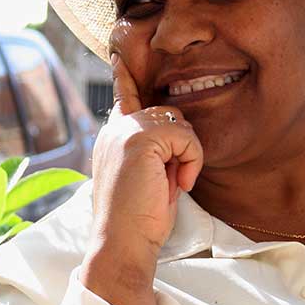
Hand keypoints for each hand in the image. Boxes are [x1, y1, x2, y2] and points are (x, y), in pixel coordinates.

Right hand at [80, 53, 203, 304]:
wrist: (123, 244)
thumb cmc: (139, 220)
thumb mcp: (148, 177)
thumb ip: (156, 150)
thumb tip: (180, 131)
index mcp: (112, 136)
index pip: (129, 94)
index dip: (137, 86)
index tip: (122, 59)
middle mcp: (114, 128)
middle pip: (167, 111)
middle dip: (181, 144)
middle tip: (175, 179)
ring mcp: (124, 130)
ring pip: (178, 120)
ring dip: (188, 152)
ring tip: (177, 182)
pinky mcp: (139, 139)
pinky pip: (185, 135)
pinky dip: (192, 160)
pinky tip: (181, 184)